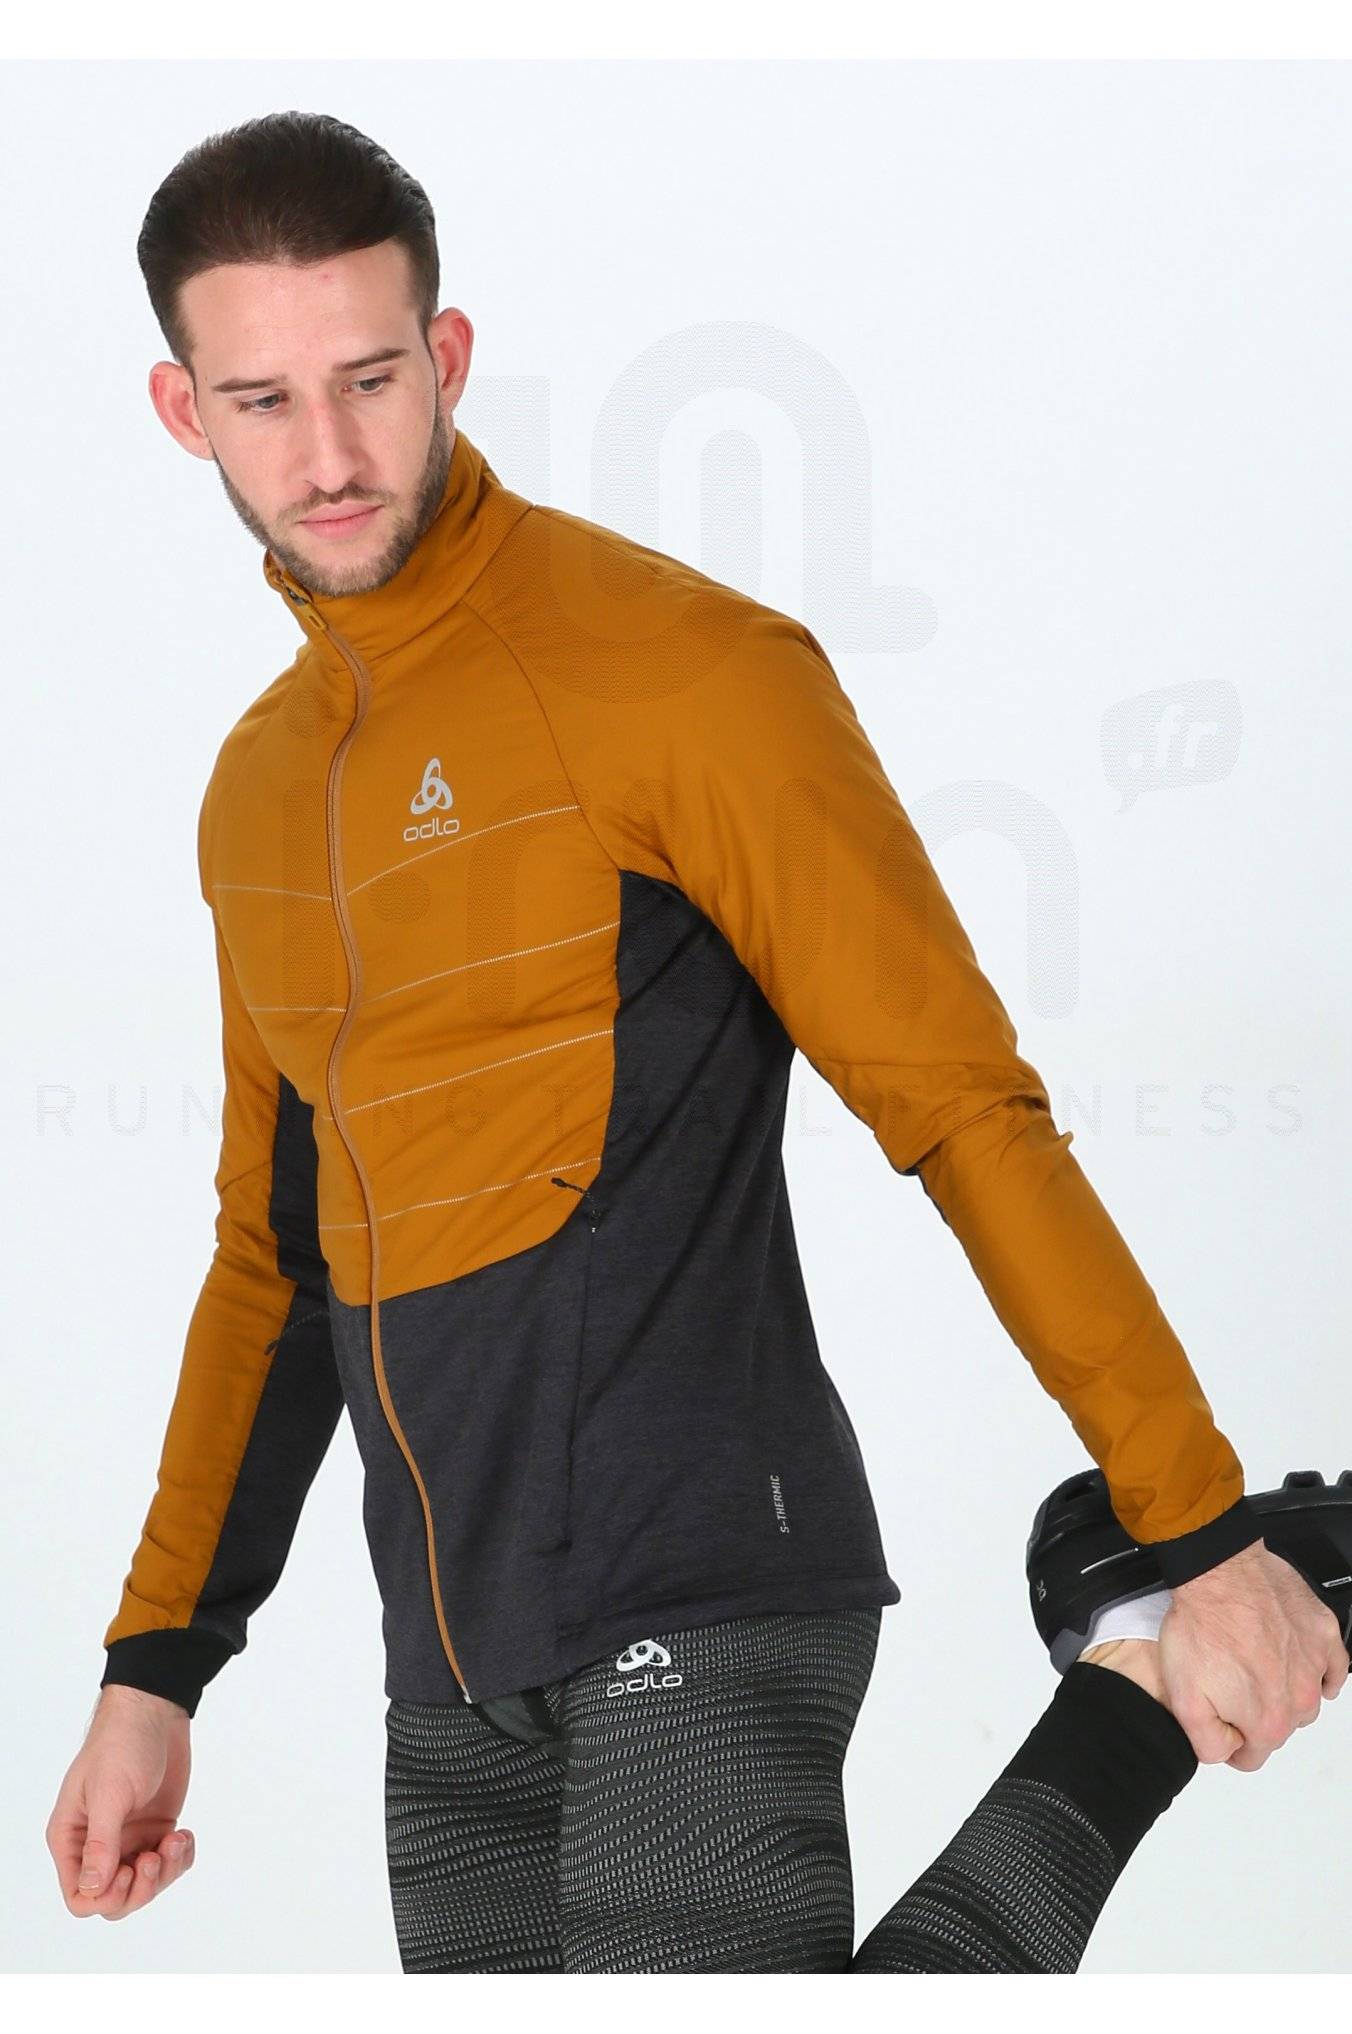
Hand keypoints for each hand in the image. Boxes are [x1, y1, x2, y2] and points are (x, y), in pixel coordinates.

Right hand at [47, 1685, 196, 1917]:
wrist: (154, 1713)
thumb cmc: (121, 1745)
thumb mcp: (109, 1793)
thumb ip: (102, 1844)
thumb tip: (92, 1890)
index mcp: (73, 1838)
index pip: (80, 1896)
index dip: (106, 1897)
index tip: (130, 1870)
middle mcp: (98, 1846)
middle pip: (114, 1900)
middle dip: (141, 1888)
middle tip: (156, 1856)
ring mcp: (129, 1839)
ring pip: (144, 1887)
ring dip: (166, 1872)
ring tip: (176, 1839)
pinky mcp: (155, 1831)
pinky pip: (169, 1866)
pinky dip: (181, 1859)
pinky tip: (184, 1835)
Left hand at [1158, 1540, 1348, 1769]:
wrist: (1218, 1573)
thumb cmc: (1201, 1626)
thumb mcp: (1183, 1699)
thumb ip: (1208, 1742)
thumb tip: (1225, 1752)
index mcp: (1268, 1722)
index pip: (1252, 1756)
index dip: (1230, 1740)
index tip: (1220, 1720)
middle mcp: (1300, 1700)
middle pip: (1278, 1726)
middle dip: (1255, 1712)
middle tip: (1230, 1682)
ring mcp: (1316, 1666)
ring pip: (1303, 1697)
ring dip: (1283, 1689)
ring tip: (1254, 1664)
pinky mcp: (1323, 1635)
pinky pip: (1333, 1666)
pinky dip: (1320, 1669)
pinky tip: (1297, 1662)